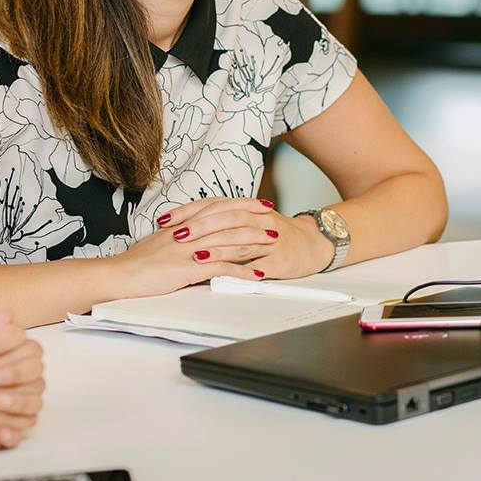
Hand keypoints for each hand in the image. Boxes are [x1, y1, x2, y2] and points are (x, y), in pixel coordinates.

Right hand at [106, 208, 269, 298]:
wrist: (118, 276)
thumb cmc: (136, 263)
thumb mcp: (159, 242)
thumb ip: (178, 237)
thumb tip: (191, 236)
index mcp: (182, 224)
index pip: (217, 207)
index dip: (240, 204)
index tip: (258, 203)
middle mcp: (188, 233)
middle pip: (228, 220)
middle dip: (253, 218)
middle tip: (273, 218)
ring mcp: (189, 250)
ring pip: (229, 241)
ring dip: (254, 241)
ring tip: (273, 242)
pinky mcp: (188, 270)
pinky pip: (221, 268)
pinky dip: (242, 271)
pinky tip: (256, 274)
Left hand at [157, 197, 333, 280]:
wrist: (313, 244)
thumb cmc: (278, 235)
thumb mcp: (251, 222)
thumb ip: (224, 222)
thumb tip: (189, 225)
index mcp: (248, 209)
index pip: (213, 206)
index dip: (189, 212)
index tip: (167, 220)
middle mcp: (259, 220)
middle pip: (227, 219)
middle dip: (200, 227)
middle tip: (177, 235)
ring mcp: (270, 240)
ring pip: (241, 241)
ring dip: (217, 248)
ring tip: (196, 255)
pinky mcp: (279, 260)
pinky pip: (257, 264)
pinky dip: (241, 269)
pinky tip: (226, 275)